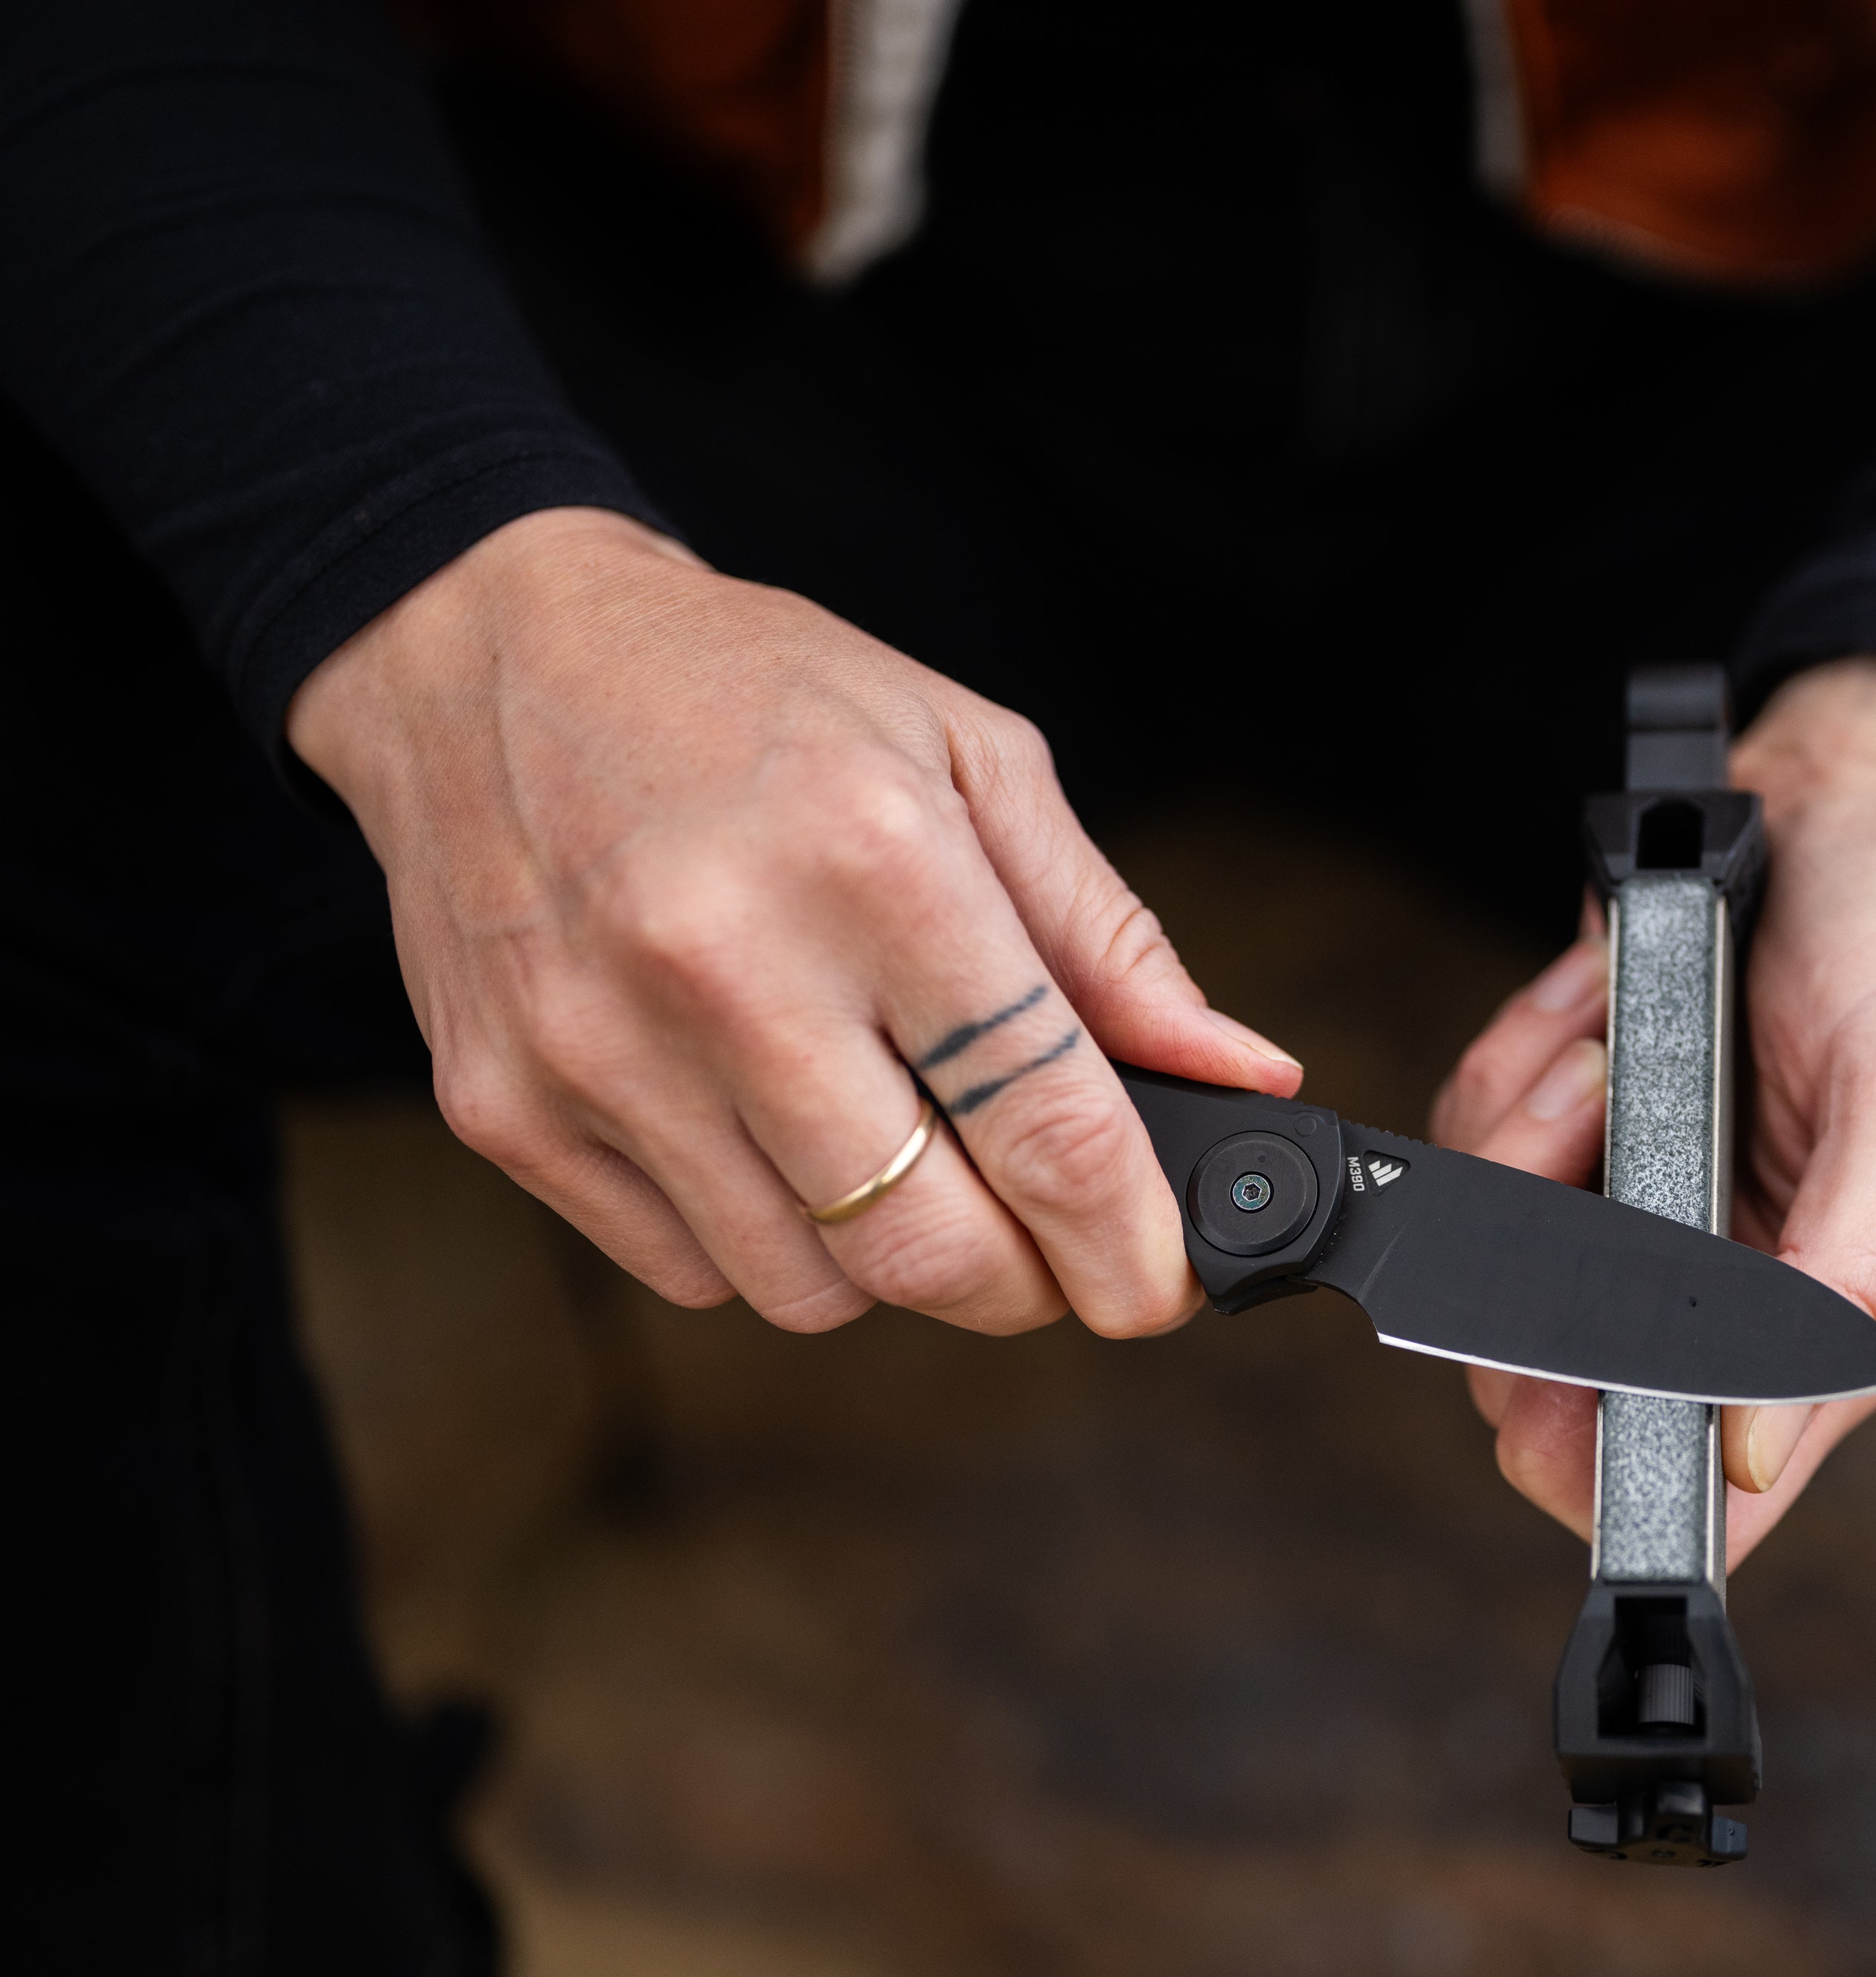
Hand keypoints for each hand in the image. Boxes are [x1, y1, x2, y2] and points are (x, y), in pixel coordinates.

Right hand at [289, 507, 1301, 1336]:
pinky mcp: (506, 1109)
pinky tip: (765, 1124)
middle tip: (1055, 1245)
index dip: (1134, 1244)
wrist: (486, 650)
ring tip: (893, 1138)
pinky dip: (764, 1235)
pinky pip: (691, 1271)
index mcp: (872, 858)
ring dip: (889, 1257)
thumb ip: (1110, 942)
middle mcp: (723, 964)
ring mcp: (596, 1050)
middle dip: (1027, 1284)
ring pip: (809, 1290)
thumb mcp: (972, 760)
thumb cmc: (756, 698)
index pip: (1044, 1124)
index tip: (1167, 1284)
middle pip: (927, 1249)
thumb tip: (1240, 1078)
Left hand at [1432, 658, 1875, 1566]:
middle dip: (1527, 1242)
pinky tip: (1597, 998)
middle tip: (1601, 1102)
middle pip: (1533, 1376)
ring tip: (1617, 1030)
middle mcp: (1709, 1291)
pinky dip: (1518, 1057)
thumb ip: (1842, 1286)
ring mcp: (1628, 1213)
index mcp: (1816, 1326)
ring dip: (1527, 1118)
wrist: (1856, 800)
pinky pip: (1474, 1141)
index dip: (1592, 1457)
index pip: (1677, 1486)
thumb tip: (1744, 1451)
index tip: (1560, 1348)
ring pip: (1481, 1251)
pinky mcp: (1570, 1130)